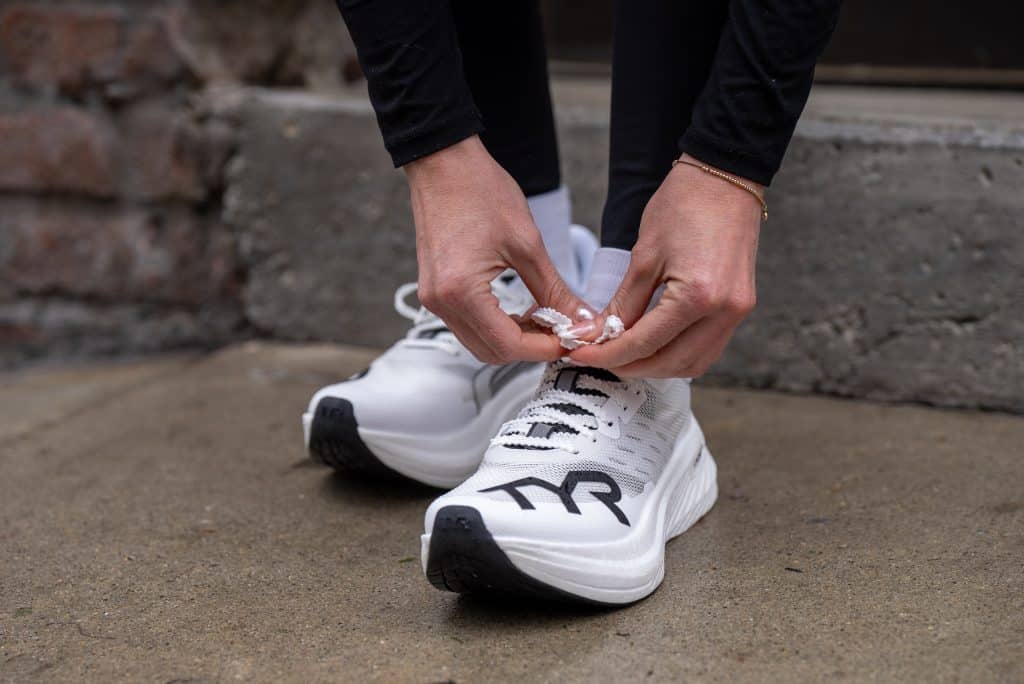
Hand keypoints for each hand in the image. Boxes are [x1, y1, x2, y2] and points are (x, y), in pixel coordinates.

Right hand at [406, 136, 586, 363]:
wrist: (442, 163)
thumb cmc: (480, 191)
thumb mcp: (527, 243)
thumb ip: (554, 289)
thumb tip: (580, 320)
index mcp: (461, 291)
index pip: (507, 344)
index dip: (545, 348)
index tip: (573, 339)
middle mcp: (441, 302)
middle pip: (491, 352)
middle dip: (531, 348)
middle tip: (564, 331)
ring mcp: (433, 299)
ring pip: (479, 342)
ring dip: (515, 339)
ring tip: (547, 318)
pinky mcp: (435, 291)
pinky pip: (469, 324)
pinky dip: (497, 325)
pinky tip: (523, 308)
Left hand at [570, 154, 760, 377]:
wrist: (725, 175)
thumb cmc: (684, 204)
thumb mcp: (644, 255)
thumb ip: (621, 303)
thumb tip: (594, 335)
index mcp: (698, 295)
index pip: (645, 343)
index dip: (607, 354)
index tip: (579, 353)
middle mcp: (724, 311)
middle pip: (671, 363)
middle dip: (630, 366)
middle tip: (597, 357)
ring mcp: (737, 312)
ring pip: (694, 363)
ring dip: (657, 366)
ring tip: (623, 354)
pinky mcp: (740, 306)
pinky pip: (708, 347)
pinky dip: (679, 353)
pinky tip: (654, 344)